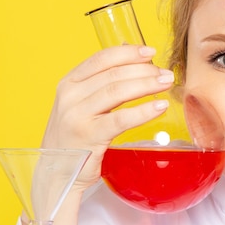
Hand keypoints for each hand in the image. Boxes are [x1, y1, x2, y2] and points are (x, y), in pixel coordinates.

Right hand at [41, 45, 173, 191]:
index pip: (101, 59)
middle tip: (165, 74)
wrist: (58, 173)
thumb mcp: (81, 104)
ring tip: (166, 84)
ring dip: (147, 85)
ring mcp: (77, 116)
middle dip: (144, 70)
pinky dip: (143, 111)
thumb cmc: (76, 137)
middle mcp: (70, 96)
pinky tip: (159, 107)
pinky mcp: (88, 136)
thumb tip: (132, 55)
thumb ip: (101, 83)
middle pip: (114, 74)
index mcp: (69, 83)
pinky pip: (121, 119)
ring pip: (118, 91)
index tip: (150, 52)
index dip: (128, 53)